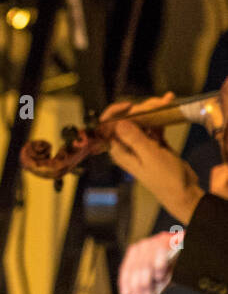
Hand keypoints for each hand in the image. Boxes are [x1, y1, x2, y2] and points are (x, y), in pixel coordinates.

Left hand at [103, 94, 203, 222]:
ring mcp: (140, 144)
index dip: (116, 112)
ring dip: (153, 110)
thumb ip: (134, 139)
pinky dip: (160, 118)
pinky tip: (170, 108)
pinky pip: (153, 127)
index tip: (132, 105)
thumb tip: (118, 122)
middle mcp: (126, 146)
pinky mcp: (154, 144)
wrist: (184, 193)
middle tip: (160, 102)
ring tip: (167, 100)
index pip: (108, 127)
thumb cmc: (165, 178)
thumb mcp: (150, 156)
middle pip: (127, 121)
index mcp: (119, 150)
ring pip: (141, 122)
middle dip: (141, 108)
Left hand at [118, 231, 179, 293]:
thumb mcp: (161, 277)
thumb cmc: (175, 264)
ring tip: (149, 292)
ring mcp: (155, 242)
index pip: (127, 268)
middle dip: (136, 285)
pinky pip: (160, 253)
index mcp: (137, 253)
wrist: (193, 249)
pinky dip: (159, 265)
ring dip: (146, 280)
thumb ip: (149, 286)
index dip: (125, 282)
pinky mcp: (167, 240)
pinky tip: (159, 275)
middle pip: (135, 267)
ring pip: (145, 262)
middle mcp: (144, 246)